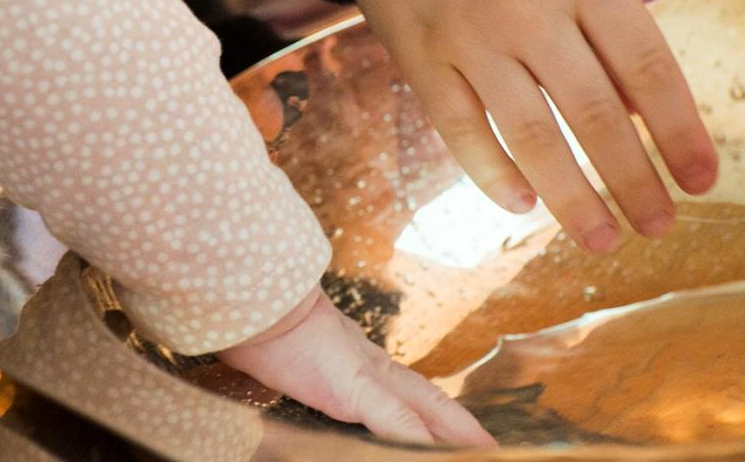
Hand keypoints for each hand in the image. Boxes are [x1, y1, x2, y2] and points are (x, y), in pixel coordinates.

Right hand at [218, 288, 494, 446]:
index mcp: (359, 361)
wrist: (255, 298)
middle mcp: (370, 367)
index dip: (438, 410)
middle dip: (459, 425)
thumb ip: (317, 363)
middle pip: (428, 400)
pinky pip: (392, 417)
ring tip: (482, 447)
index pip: (410, 390)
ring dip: (452, 430)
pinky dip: (416, 434)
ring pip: (421, 408)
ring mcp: (364, 375)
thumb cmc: (265, 322)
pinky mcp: (351, 385)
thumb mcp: (295, 348)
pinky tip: (440, 448)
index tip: (465, 428)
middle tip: (490, 445)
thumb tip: (309, 366)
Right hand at [302, 0, 716, 253]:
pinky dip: (493, 173)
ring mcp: (468, 32)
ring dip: (572, 197)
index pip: (647, 68)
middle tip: (659, 227)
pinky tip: (522, 203)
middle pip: (595, 113)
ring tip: (601, 238)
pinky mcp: (417, 52)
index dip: (679, 132)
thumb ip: (604, 13)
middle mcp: (529, 5)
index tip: (703, 180)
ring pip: (531, 135)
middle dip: (635, 181)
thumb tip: (638, 107)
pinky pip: (461, 129)